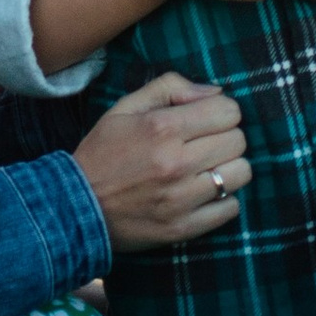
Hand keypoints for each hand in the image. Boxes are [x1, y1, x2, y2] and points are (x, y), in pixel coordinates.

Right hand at [74, 71, 250, 252]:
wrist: (75, 207)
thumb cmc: (102, 153)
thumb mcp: (125, 108)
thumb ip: (169, 87)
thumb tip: (215, 91)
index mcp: (162, 128)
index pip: (228, 111)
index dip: (221, 111)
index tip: (206, 119)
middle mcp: (176, 162)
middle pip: (238, 141)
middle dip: (225, 137)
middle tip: (205, 144)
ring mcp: (182, 198)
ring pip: (241, 173)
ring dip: (228, 168)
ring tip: (207, 169)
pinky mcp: (184, 227)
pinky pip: (230, 208)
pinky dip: (222, 200)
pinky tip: (203, 194)